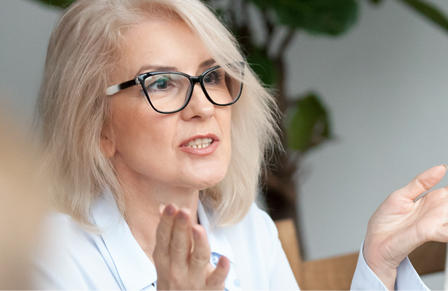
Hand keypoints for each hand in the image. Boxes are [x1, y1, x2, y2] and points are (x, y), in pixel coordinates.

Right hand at [153, 204, 229, 289]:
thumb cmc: (174, 280)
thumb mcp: (165, 259)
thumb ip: (166, 234)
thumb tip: (162, 208)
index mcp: (165, 259)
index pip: (164, 238)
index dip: (166, 222)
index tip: (170, 206)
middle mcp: (177, 269)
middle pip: (179, 246)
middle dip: (181, 228)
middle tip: (183, 211)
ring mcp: (194, 279)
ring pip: (198, 259)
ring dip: (199, 243)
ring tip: (199, 228)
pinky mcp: (210, 288)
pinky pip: (216, 279)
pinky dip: (221, 269)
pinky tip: (224, 259)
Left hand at [364, 165, 447, 289]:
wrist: (375, 242)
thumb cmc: (387, 222)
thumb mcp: (401, 196)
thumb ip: (421, 182)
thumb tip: (441, 168)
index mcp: (431, 200)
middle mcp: (437, 212)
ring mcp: (435, 222)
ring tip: (445, 210)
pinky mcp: (428, 233)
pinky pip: (446, 232)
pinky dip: (447, 230)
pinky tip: (445, 227)